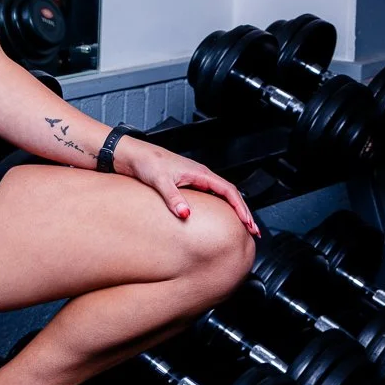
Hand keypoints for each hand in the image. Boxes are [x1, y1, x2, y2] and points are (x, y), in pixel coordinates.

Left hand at [115, 137, 258, 235]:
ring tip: (242, 226)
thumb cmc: (145, 161)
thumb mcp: (160, 181)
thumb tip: (186, 213)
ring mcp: (193, 179)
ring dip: (233, 210)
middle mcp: (199, 175)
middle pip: (229, 194)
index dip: (241, 208)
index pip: (229, 191)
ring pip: (221, 195)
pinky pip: (210, 196)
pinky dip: (219, 207)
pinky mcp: (185, 183)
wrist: (132, 154)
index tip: (249, 223)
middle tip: (253, 230)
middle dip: (243, 212)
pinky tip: (217, 217)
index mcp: (199, 173)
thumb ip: (173, 197)